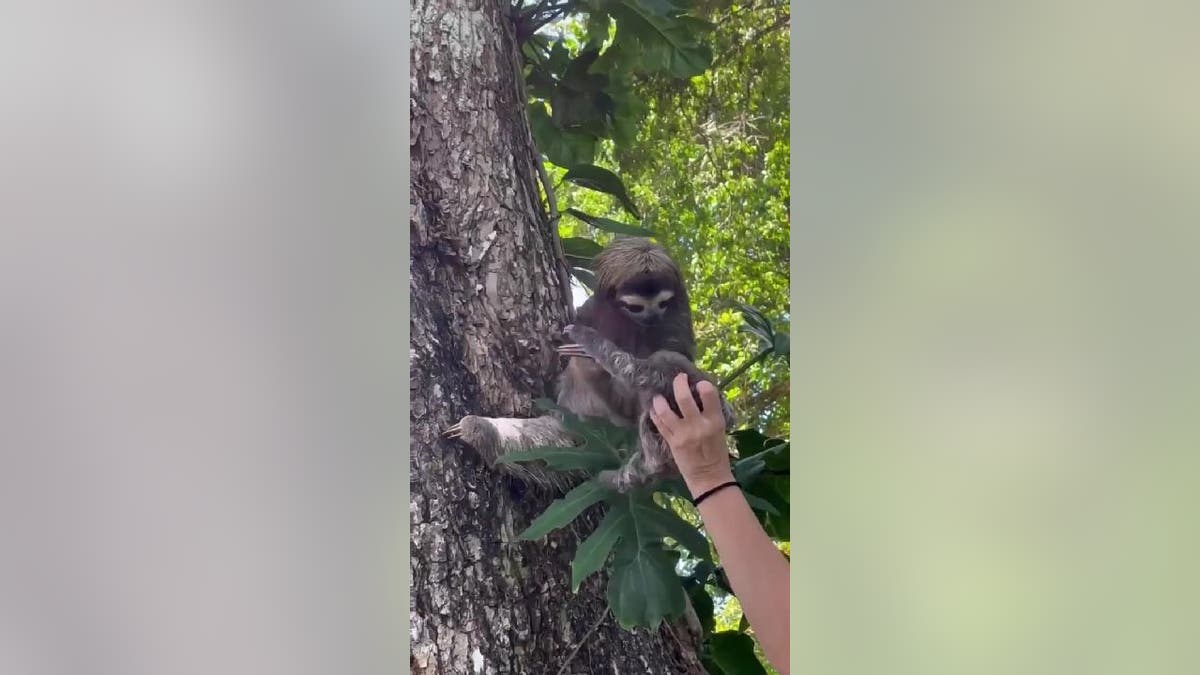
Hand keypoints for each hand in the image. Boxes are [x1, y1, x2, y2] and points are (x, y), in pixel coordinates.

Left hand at [649, 373, 733, 497]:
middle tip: (679, 379)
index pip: (709, 394)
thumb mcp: (720, 430)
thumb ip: (710, 414)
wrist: (709, 478)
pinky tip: (654, 410)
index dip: (703, 385)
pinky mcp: (672, 443)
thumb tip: (698, 394)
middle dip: (679, 383)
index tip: (698, 383)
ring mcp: (682, 434)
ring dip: (660, 401)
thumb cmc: (717, 453)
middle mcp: (698, 426)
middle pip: (684, 398)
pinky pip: (660, 425)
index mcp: (715, 421)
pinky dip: (655, 415)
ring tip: (659, 397)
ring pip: (665, 411)